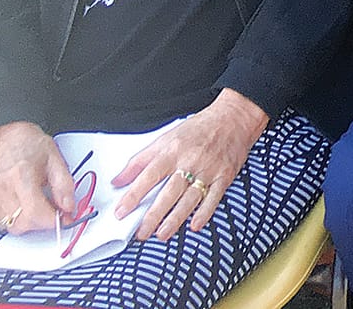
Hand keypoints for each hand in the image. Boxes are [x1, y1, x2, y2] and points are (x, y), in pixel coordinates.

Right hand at [0, 122, 76, 234]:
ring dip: (30, 220)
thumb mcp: (56, 158)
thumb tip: (69, 208)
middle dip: (43, 220)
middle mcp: (1, 188)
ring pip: (14, 227)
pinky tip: (22, 202)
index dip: (53, 220)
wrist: (6, 140)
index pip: (35, 212)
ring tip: (35, 198)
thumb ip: (64, 185)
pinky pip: (4, 224)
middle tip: (51, 206)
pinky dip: (17, 218)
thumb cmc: (30, 146)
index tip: (64, 218)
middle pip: (24, 223)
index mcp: (20, 175)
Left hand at [113, 89, 266, 239]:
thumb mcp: (165, 138)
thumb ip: (140, 160)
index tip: (121, 211)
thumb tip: (118, 180)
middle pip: (169, 192)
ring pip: (190, 198)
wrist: (234, 118)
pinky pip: (214, 197)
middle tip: (141, 233)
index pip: (149, 175)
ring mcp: (209, 169)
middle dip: (154, 215)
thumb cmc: (199, 128)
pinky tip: (194, 225)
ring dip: (175, 218)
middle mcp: (190, 161)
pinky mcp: (224, 176)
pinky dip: (204, 213)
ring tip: (162, 234)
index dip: (134, 194)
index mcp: (173, 150)